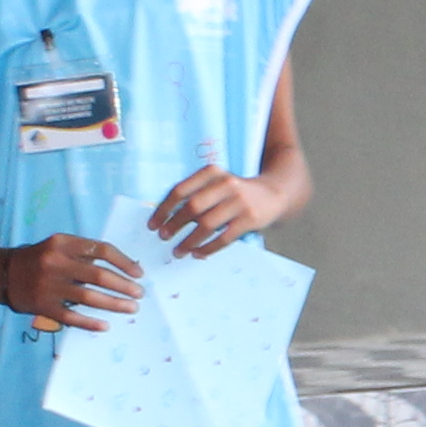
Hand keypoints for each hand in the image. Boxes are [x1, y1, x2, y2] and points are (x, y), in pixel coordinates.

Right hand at [3, 230, 145, 332]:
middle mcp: (56, 262)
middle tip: (139, 294)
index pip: (101, 250)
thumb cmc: (40, 259)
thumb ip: (84, 254)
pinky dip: (90, 323)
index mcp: (63, 243)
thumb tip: (122, 269)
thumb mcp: (59, 246)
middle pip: (98, 275)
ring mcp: (49, 285)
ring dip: (114, 304)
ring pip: (89, 297)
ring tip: (131, 309)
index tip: (139, 273)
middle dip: (124, 286)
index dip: (124, 262)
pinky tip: (105, 326)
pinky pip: (72, 316)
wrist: (3, 273)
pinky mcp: (43, 306)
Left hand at [147, 163, 277, 256]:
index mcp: (211, 172)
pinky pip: (224, 238)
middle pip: (192, 206)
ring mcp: (239, 201)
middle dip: (174, 224)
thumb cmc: (235, 192)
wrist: (272, 193)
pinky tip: (198, 254)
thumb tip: (165, 218)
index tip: (153, 224)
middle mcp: (225, 183)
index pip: (180, 190)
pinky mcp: (250, 218)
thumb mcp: (215, 184)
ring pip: (207, 224)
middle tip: (163, 237)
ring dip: (189, 241)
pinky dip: (208, 248)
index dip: (163, 209)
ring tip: (178, 251)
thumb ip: (194, 195)